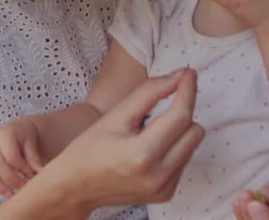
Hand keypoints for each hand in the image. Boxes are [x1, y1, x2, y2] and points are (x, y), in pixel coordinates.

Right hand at [0, 118, 43, 200]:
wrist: (19, 130)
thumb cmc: (25, 135)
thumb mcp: (31, 142)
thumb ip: (33, 157)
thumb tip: (39, 172)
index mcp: (4, 134)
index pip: (11, 157)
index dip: (22, 169)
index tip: (32, 175)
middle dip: (12, 180)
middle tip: (24, 188)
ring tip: (11, 195)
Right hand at [35, 69, 204, 212]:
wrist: (75, 187)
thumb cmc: (89, 148)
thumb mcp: (116, 115)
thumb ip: (150, 92)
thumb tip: (180, 76)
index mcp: (142, 155)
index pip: (180, 116)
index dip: (187, 91)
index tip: (188, 73)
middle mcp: (158, 176)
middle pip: (194, 131)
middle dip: (180, 113)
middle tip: (156, 110)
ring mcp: (164, 189)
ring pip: (192, 145)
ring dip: (177, 131)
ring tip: (147, 133)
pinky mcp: (166, 194)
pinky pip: (184, 160)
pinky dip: (172, 148)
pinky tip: (149, 149)